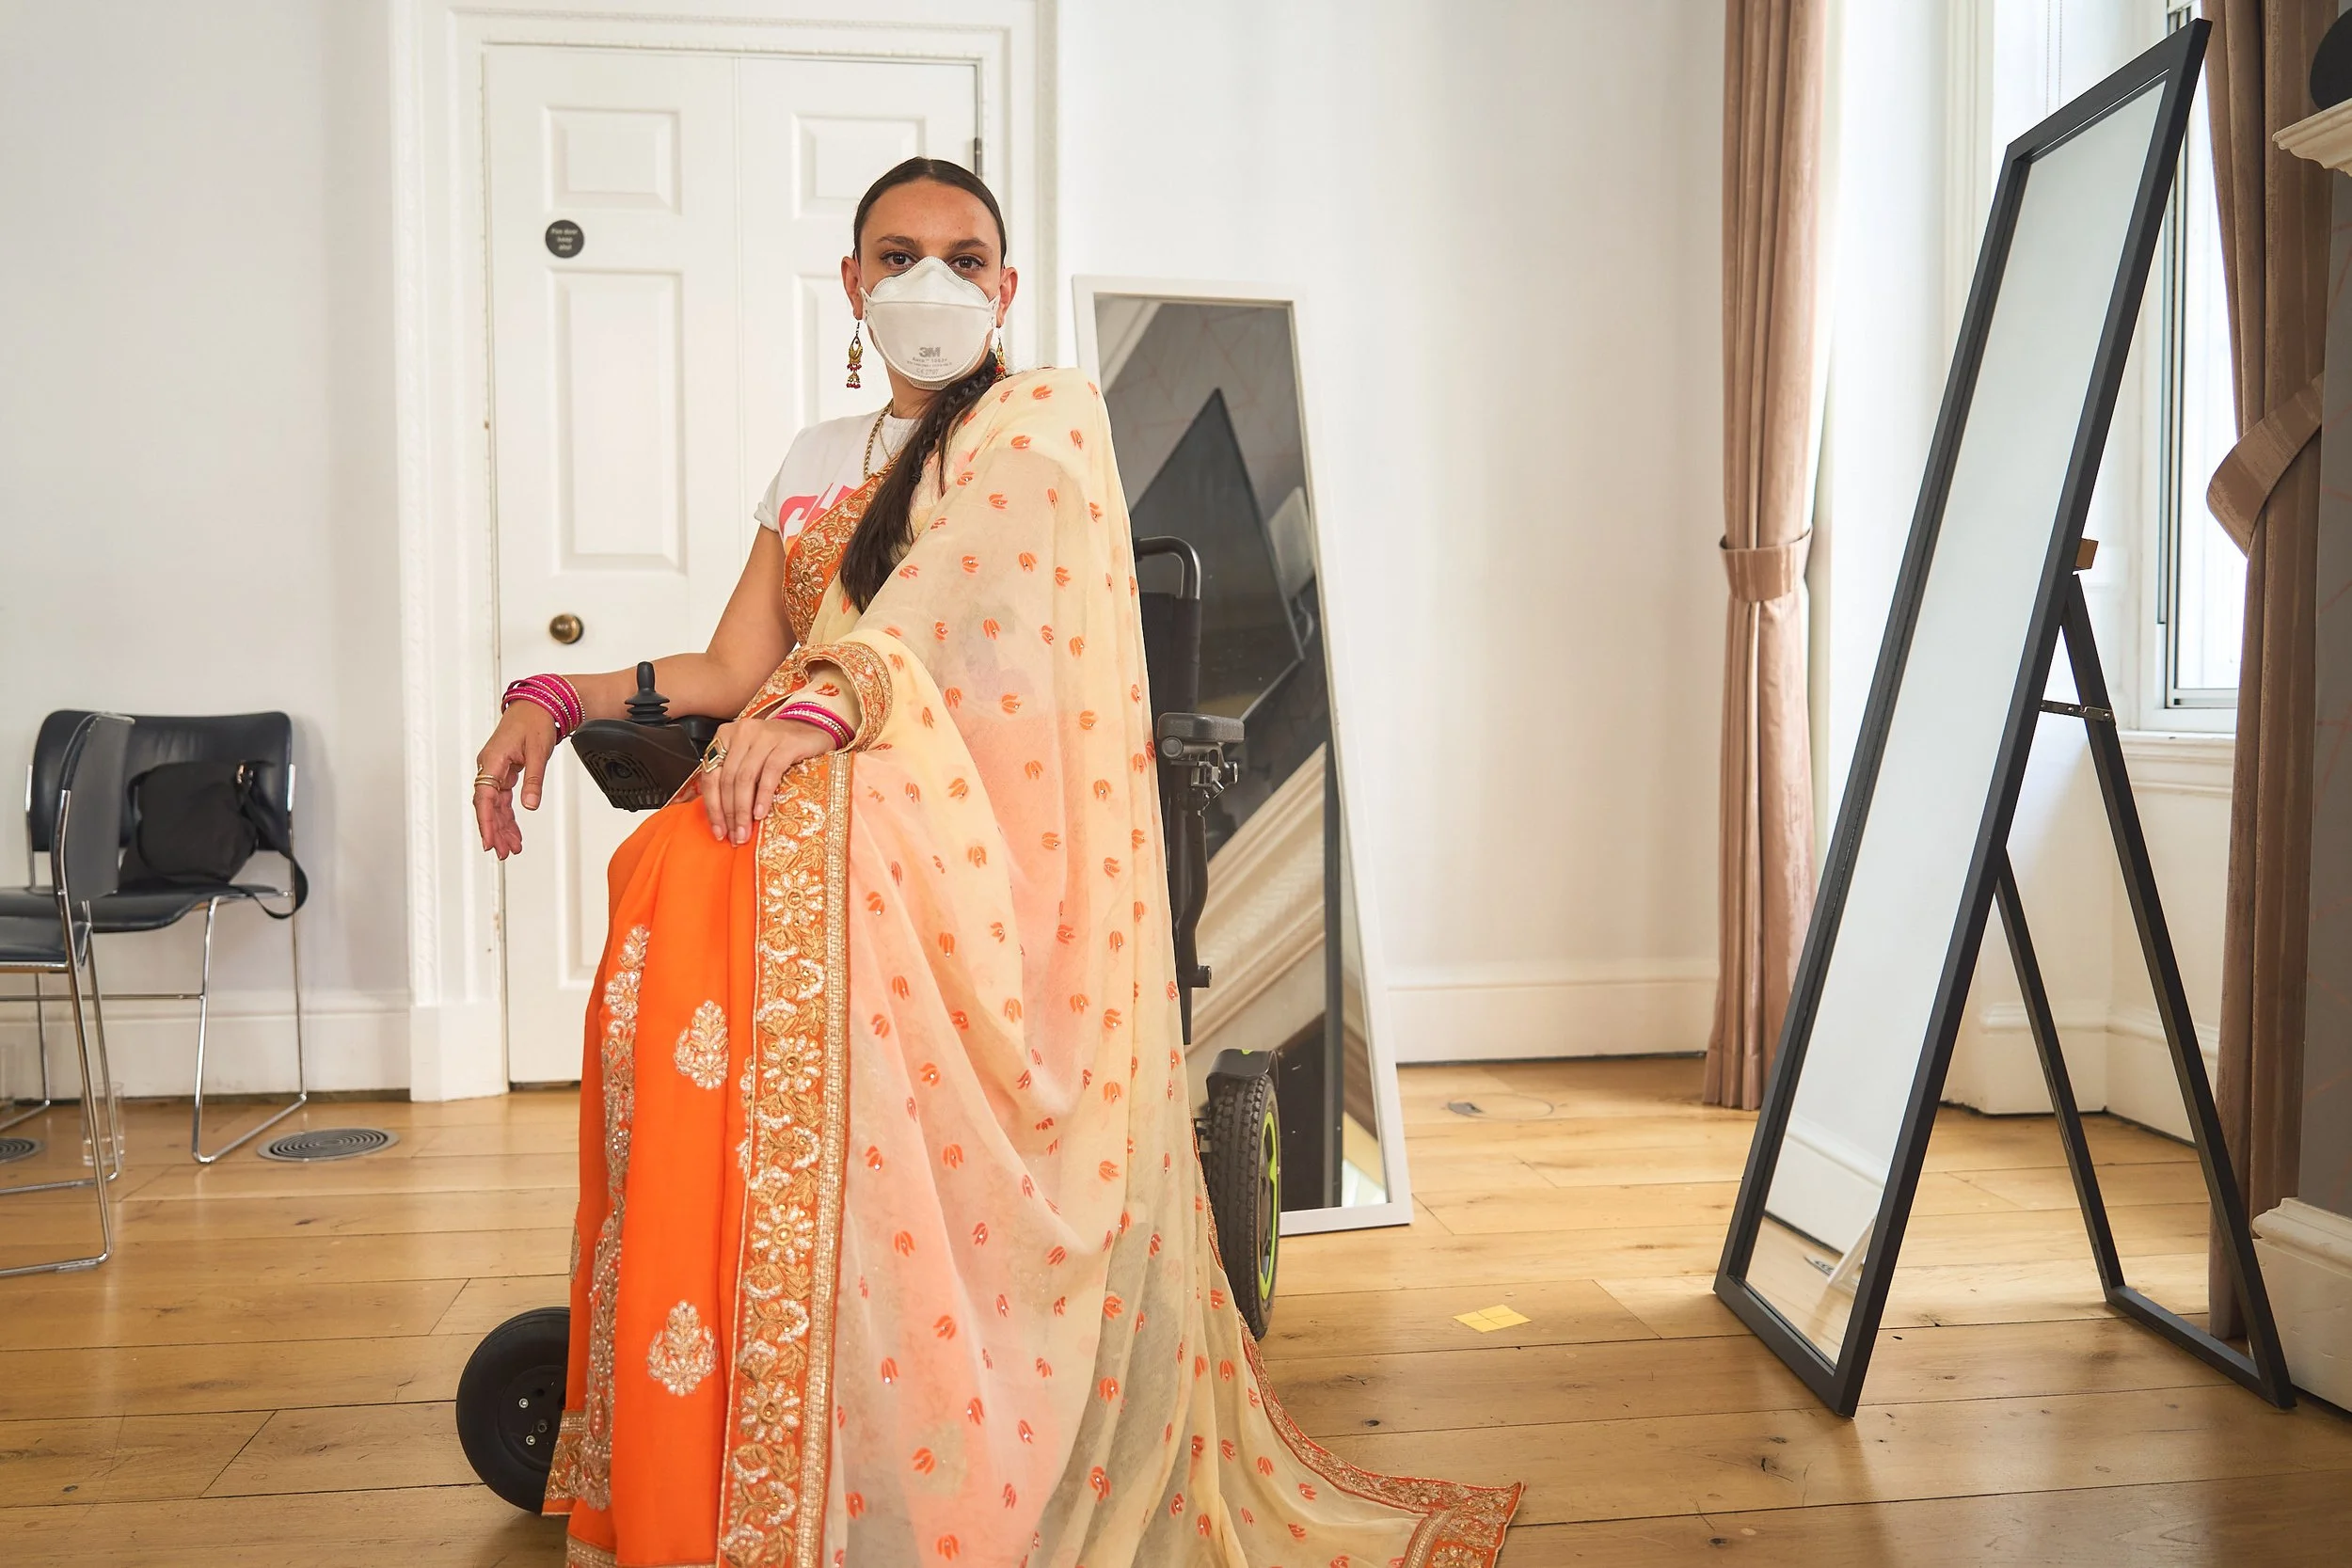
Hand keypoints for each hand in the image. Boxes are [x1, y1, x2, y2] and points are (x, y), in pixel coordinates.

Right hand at [474, 702, 557, 859]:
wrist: (538, 705)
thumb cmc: (536, 722)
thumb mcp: (538, 752)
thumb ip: (533, 781)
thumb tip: (530, 806)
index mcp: (493, 761)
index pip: (485, 798)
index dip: (486, 822)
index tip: (488, 841)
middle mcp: (489, 766)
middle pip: (488, 806)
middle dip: (495, 830)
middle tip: (503, 852)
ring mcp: (495, 769)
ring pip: (495, 805)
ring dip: (502, 826)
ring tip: (511, 847)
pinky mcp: (504, 771)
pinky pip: (502, 798)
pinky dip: (508, 815)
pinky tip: (513, 830)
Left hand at [701, 718, 835, 844]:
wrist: (812, 729)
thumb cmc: (777, 748)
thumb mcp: (749, 757)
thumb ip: (732, 776)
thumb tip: (721, 818)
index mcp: (725, 736)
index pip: (710, 776)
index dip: (712, 807)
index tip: (718, 831)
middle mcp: (742, 732)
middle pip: (727, 779)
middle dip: (729, 813)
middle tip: (735, 836)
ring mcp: (765, 735)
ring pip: (745, 778)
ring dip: (743, 810)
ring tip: (746, 831)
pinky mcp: (787, 743)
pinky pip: (770, 773)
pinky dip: (763, 796)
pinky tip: (761, 813)